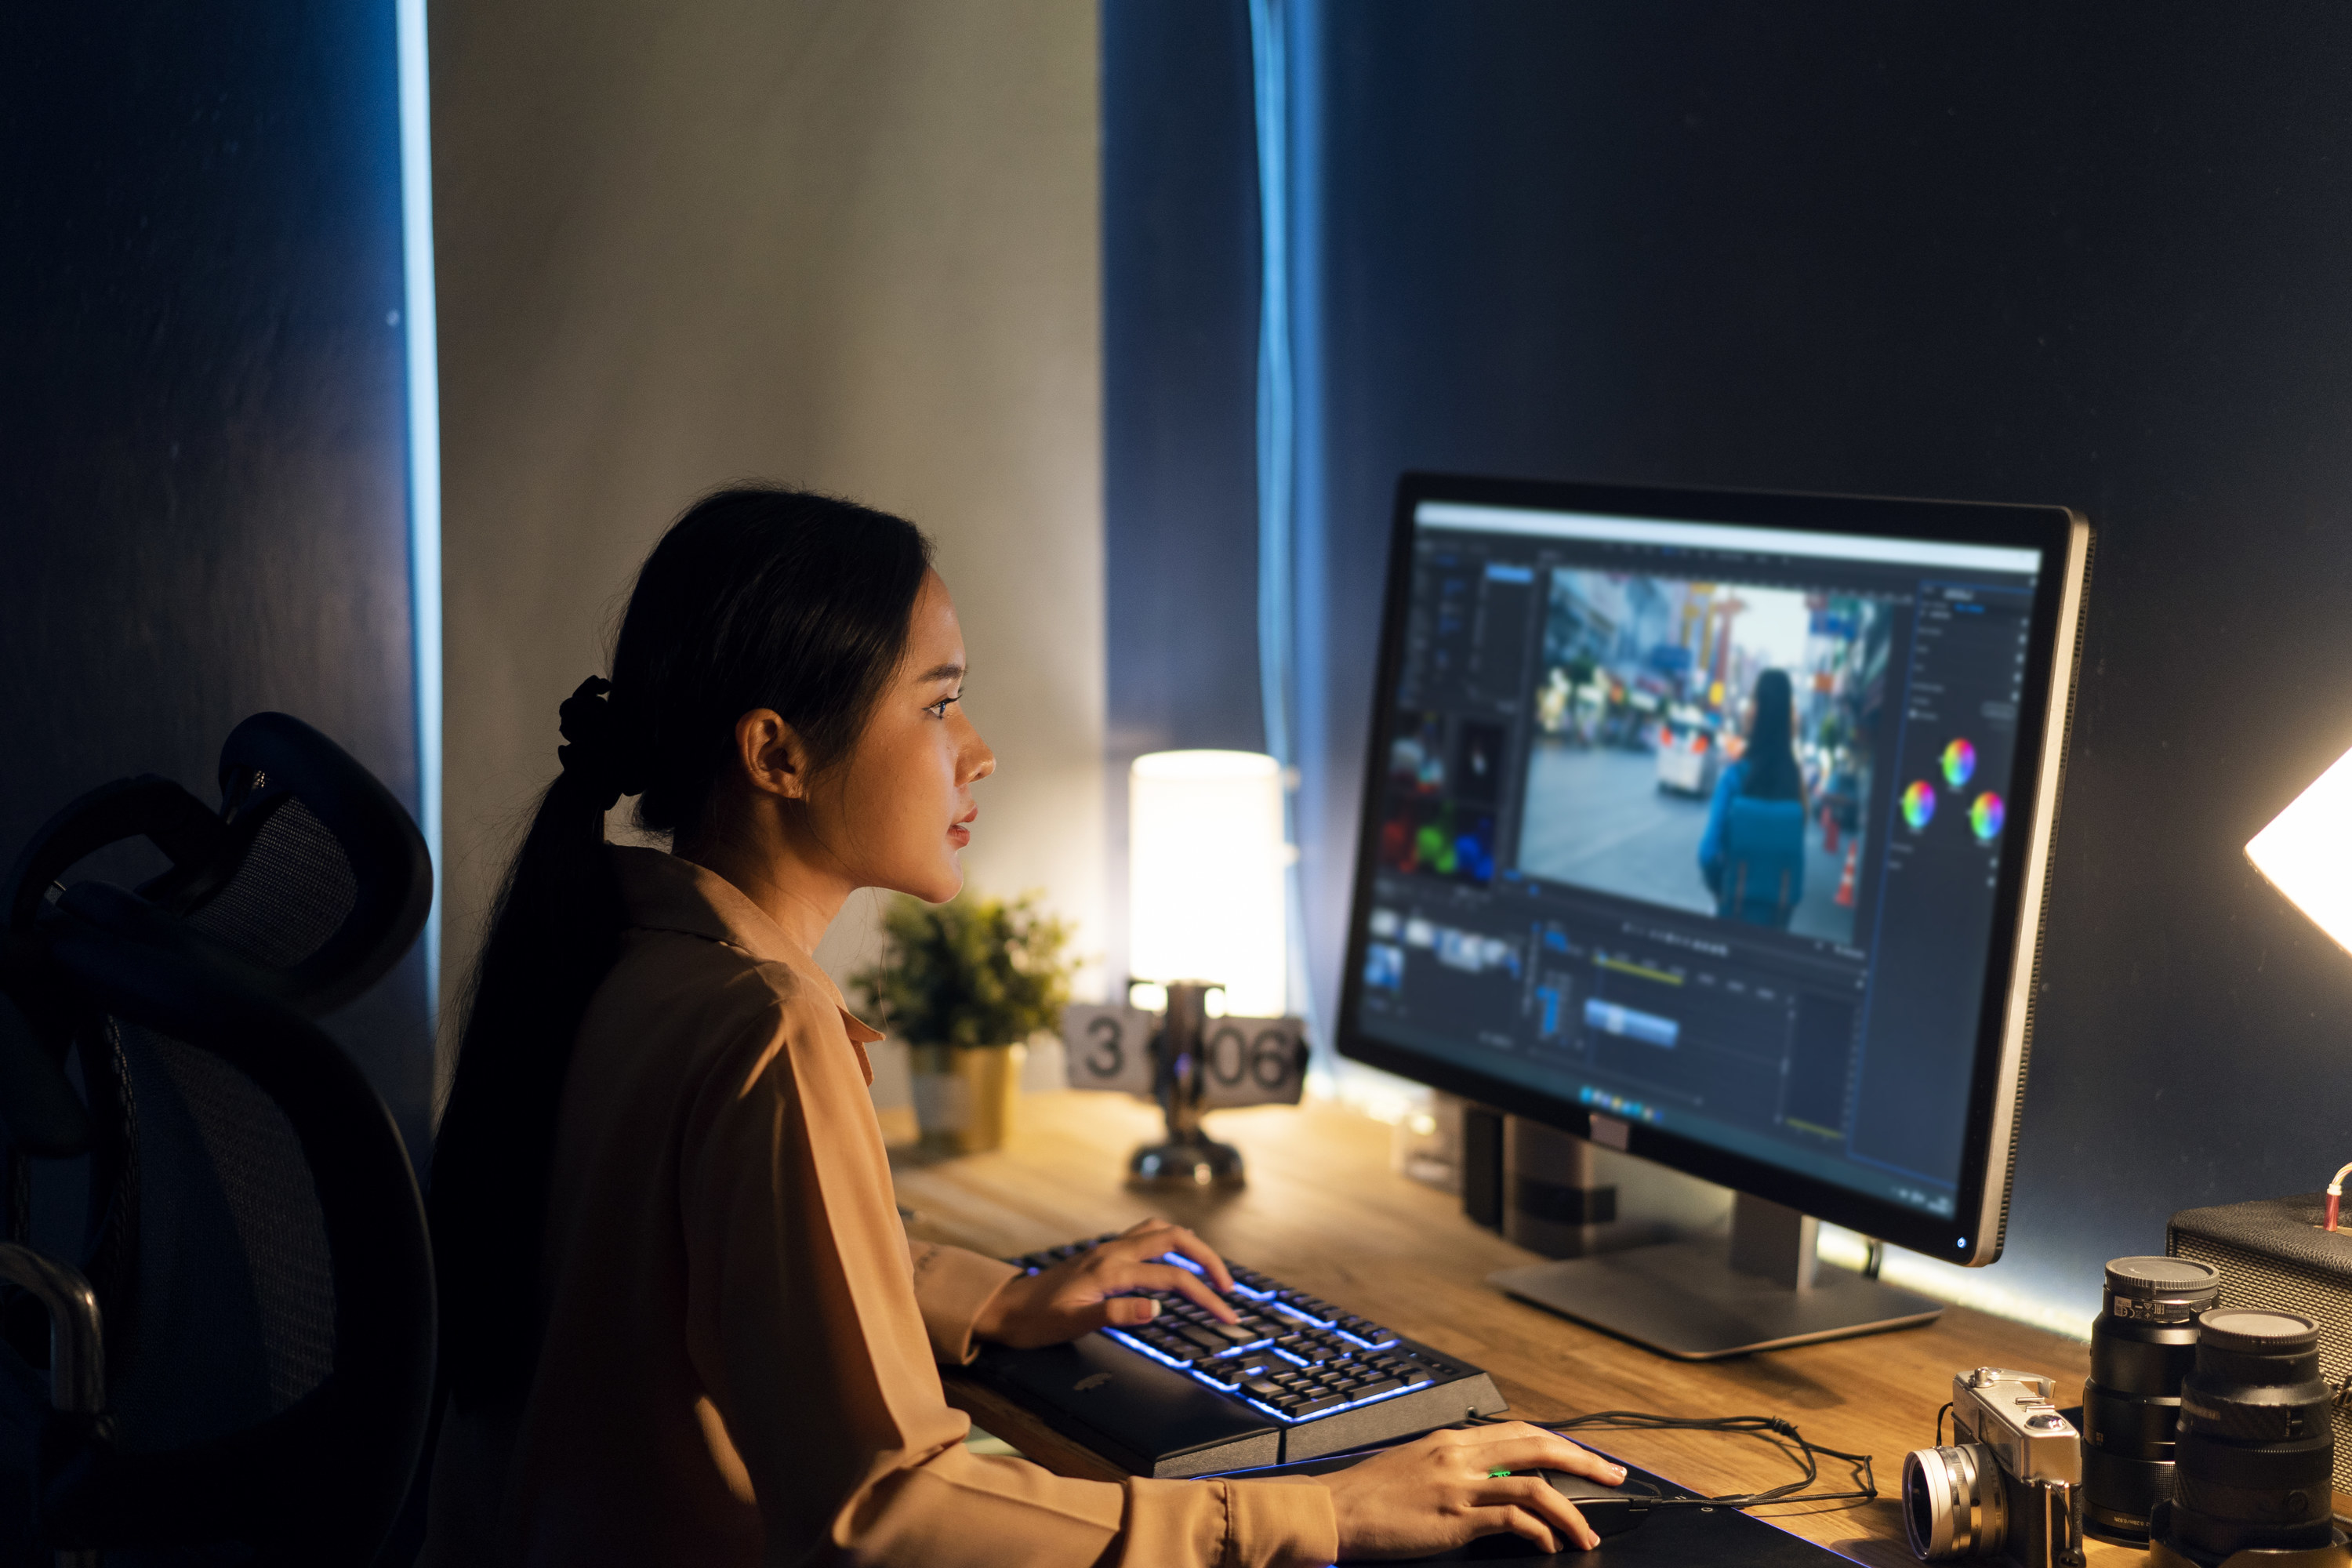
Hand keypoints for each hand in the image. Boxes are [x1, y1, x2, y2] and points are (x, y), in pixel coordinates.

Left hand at [972, 1217, 1238, 1348]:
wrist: (1006, 1308)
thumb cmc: (1035, 1321)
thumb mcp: (1072, 1325)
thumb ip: (1115, 1313)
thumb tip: (1158, 1308)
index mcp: (1110, 1270)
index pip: (1172, 1278)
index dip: (1204, 1296)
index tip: (1226, 1316)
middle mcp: (1113, 1251)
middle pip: (1176, 1238)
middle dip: (1209, 1260)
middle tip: (1228, 1289)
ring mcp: (1110, 1248)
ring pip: (1162, 1230)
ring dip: (1192, 1246)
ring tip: (1211, 1271)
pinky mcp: (1106, 1252)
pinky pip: (1147, 1234)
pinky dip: (1172, 1242)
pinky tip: (1177, 1258)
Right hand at [1315, 1422, 1626, 1557]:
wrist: (1332, 1510)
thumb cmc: (1366, 1496)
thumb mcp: (1414, 1468)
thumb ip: (1451, 1468)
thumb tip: (1487, 1483)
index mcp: (1451, 1440)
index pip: (1519, 1430)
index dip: (1559, 1442)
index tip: (1584, 1456)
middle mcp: (1459, 1454)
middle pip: (1538, 1445)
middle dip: (1583, 1460)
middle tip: (1614, 1476)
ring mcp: (1459, 1484)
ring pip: (1534, 1484)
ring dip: (1570, 1510)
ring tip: (1587, 1534)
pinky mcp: (1455, 1517)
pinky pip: (1514, 1519)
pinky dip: (1541, 1532)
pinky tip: (1549, 1547)